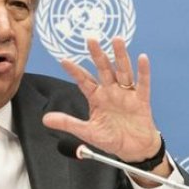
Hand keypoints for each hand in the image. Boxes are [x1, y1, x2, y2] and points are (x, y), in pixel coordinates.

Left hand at [43, 37, 164, 168]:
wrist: (133, 149)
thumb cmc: (111, 138)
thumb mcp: (87, 132)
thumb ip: (68, 123)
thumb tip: (45, 119)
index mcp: (96, 97)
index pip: (84, 81)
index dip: (75, 71)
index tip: (64, 60)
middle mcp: (111, 91)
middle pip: (103, 69)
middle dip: (97, 55)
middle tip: (90, 39)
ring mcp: (126, 94)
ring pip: (122, 71)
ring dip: (120, 56)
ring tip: (116, 40)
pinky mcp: (141, 100)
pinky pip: (142, 84)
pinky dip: (143, 71)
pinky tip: (142, 58)